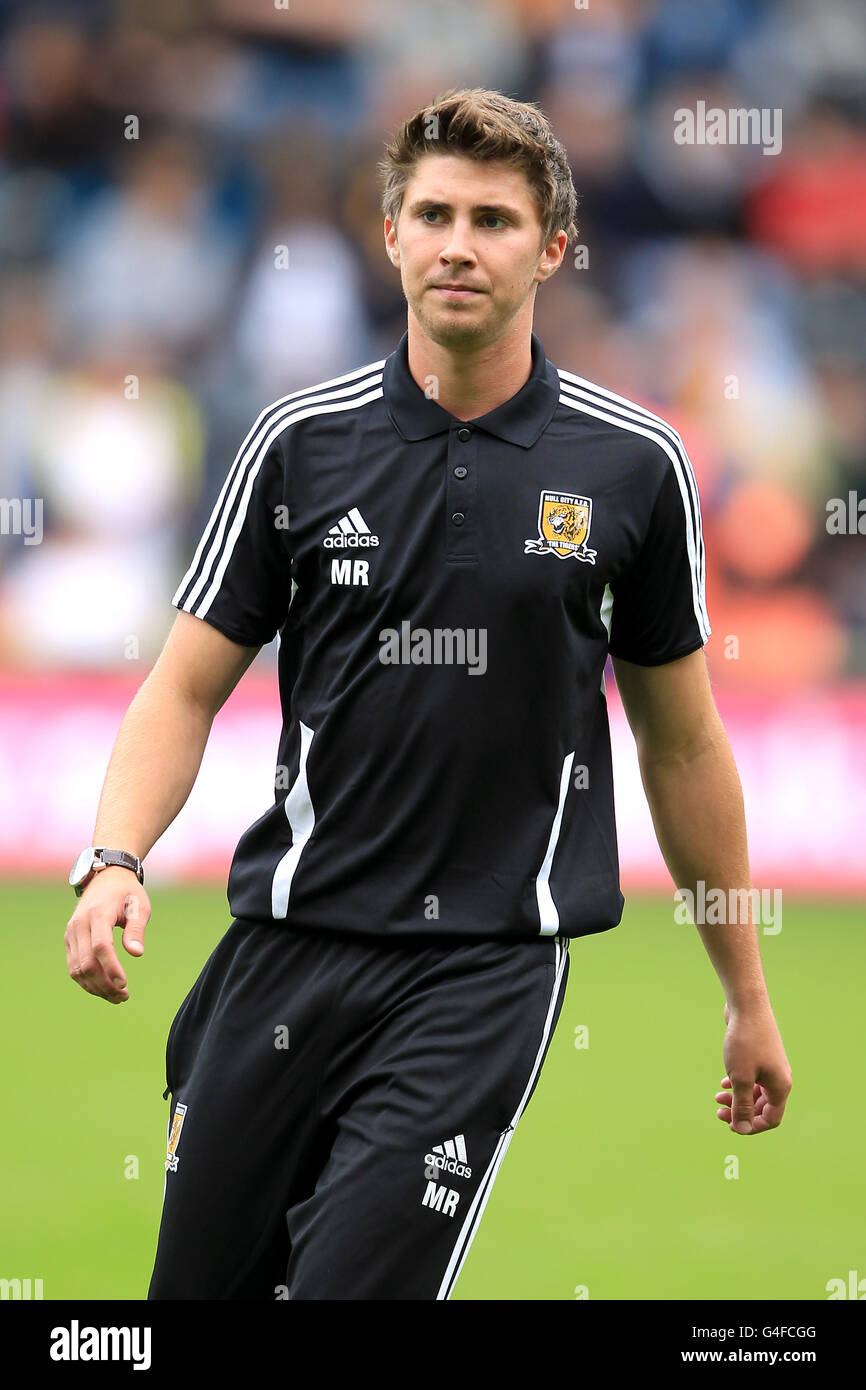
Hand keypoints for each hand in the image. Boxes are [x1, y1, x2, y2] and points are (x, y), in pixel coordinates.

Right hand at [64, 867, 150, 1002]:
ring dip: (95, 987)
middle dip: (105, 984)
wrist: (106, 878)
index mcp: (98, 913)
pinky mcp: (69, 939)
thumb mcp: (139, 906)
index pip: (101, 947)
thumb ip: (136, 930)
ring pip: (77, 969)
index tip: (124, 985)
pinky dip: (87, 981)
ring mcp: (71, 933)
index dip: (111, 968)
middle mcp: (79, 924)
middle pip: (87, 963)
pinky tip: (104, 989)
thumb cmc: (127, 893)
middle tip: (125, 997)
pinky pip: (74, 966)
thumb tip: (136, 953)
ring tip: (117, 997)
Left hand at [715, 1001, 791, 1133]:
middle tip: (718, 1111)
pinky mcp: (760, 1055)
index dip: (751, 1126)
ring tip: (717, 1096)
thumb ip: (741, 1105)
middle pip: (762, 1107)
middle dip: (740, 1112)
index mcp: (780, 1087)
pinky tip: (724, 1082)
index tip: (730, 1125)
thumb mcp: (740, 1078)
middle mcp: (779, 1078)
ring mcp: (770, 1065)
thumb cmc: (745, 1042)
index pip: (771, 1119)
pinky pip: (752, 1077)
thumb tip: (741, 1129)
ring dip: (737, 1097)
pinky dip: (738, 1083)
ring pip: (755, 1092)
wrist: (747, 1006)